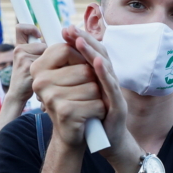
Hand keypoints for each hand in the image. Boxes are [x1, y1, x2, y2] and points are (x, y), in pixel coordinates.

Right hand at [5, 25, 44, 104]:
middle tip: (44, 65)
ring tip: (43, 72)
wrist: (18, 93)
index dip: (30, 28)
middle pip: (42, 44)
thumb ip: (35, 49)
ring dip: (50, 63)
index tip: (38, 35)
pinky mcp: (29, 67)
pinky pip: (47, 63)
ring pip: (46, 53)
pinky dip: (50, 70)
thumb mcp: (27, 59)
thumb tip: (54, 39)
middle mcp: (18, 50)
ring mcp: (22, 58)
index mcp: (18, 47)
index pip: (20, 28)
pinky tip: (43, 77)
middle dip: (47, 53)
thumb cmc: (27, 76)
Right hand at [29, 36, 105, 149]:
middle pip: (84, 69)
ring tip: (87, 105)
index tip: (86, 68)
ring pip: (93, 87)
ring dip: (98, 97)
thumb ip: (71, 50)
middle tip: (86, 94)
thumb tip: (68, 28)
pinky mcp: (64, 112)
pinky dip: (100, 110)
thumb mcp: (72, 72)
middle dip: (94, 81)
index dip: (83, 56)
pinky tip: (90, 116)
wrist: (73, 133)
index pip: (67, 48)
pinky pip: (96, 104)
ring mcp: (50, 97)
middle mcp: (40, 81)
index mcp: (38, 67)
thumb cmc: (76, 99)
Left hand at [66, 26, 138, 172]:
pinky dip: (105, 74)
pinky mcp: (118, 106)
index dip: (80, 39)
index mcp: (101, 77)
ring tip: (81, 41)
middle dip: (85, 40)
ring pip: (106, 68)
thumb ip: (74, 83)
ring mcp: (115, 93)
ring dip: (93, 53)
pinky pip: (111, 88)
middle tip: (70, 29)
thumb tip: (53, 69)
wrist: (109, 143)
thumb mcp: (81, 97)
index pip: (91, 52)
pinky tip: (97, 63)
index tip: (66, 29)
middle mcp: (110, 80)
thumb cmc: (94, 119)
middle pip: (100, 54)